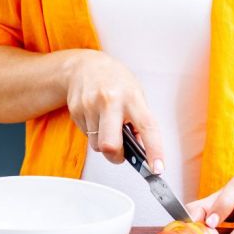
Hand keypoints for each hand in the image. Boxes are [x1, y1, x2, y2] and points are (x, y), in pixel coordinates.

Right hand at [64, 49, 164, 172]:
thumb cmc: (115, 81)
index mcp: (131, 97)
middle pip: (110, 145)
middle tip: (121, 153)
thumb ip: (140, 120)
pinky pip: (86, 136)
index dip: (154, 150)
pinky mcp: (76, 111)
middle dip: (116, 156)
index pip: (147, 127)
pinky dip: (93, 133)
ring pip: (97, 145)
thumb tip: (142, 149)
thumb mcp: (136, 94)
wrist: (85, 66)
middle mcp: (110, 101)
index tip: (157, 168)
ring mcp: (90, 106)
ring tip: (107, 125)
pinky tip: (96, 117)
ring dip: (104, 143)